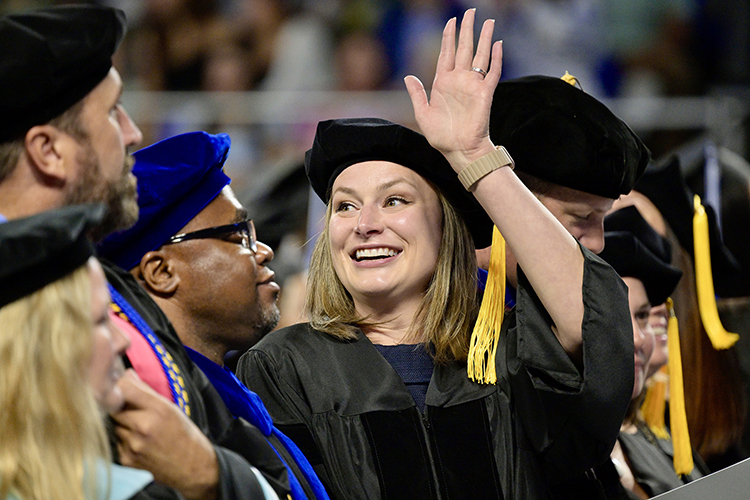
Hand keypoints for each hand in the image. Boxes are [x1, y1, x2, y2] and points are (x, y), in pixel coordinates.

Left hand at [111, 370, 218, 499]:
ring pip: (114, 425)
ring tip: (138, 426)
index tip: (120, 385)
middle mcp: (143, 427)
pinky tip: (138, 441)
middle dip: (118, 404)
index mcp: (158, 409)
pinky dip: (123, 439)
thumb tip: (126, 375)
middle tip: (128, 406)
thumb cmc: (183, 434)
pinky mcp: (127, 459)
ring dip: (121, 423)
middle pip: (113, 407)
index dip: (119, 385)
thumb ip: (146, 391)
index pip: (124, 388)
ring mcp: (133, 445)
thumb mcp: (171, 407)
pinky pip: (116, 442)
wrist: (191, 466)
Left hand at [404, 9, 502, 170]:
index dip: (448, 36)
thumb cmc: (441, 136)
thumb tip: (409, 76)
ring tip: (488, 21)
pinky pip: (492, 72)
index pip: (446, 53)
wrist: (459, 151)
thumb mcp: (422, 114)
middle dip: (467, 30)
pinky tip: (497, 44)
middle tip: (470, 11)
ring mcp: (473, 86)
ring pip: (480, 56)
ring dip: (484, 38)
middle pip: (464, 48)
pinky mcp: (485, 94)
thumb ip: (417, 94)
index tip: (451, 21)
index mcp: (443, 83)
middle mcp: (459, 80)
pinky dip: (496, 58)